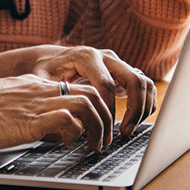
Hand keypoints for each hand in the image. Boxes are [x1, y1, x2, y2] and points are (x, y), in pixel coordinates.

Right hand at [0, 75, 113, 150]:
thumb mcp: (8, 103)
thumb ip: (30, 108)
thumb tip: (50, 127)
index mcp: (34, 84)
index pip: (76, 87)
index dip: (94, 107)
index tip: (98, 125)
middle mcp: (40, 90)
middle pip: (91, 93)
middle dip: (105, 117)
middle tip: (103, 139)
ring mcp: (36, 103)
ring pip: (87, 104)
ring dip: (98, 126)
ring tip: (96, 145)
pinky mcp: (31, 120)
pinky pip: (68, 119)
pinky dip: (76, 132)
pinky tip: (69, 144)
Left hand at [24, 45, 156, 136]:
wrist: (53, 59)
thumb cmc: (47, 71)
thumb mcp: (43, 79)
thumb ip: (52, 93)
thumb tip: (65, 117)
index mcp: (86, 57)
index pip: (106, 84)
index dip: (109, 109)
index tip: (105, 129)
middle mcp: (105, 56)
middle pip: (133, 80)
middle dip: (134, 109)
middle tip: (125, 132)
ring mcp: (117, 62)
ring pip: (143, 82)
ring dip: (142, 108)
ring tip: (128, 129)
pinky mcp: (123, 71)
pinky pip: (145, 85)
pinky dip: (146, 104)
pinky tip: (134, 120)